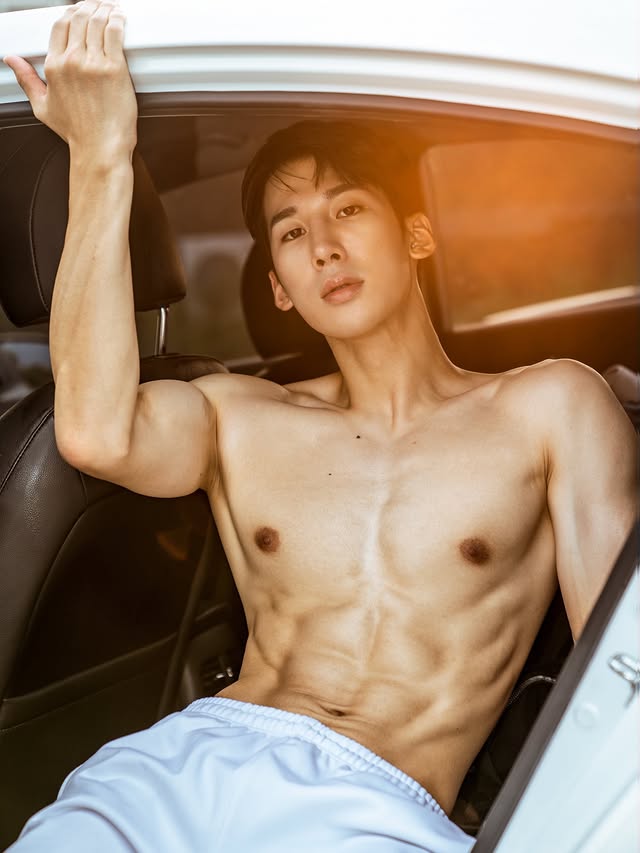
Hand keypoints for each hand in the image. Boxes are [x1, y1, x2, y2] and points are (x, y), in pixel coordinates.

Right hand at [3, 0, 136, 159]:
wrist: (100, 149)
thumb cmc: (77, 133)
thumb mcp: (42, 106)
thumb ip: (27, 79)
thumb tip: (11, 60)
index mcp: (54, 67)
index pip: (60, 26)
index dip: (71, 14)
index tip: (79, 11)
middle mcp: (72, 62)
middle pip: (79, 19)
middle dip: (89, 7)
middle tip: (97, 6)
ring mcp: (93, 64)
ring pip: (97, 22)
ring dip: (104, 9)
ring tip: (110, 7)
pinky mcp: (114, 69)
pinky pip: (114, 33)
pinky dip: (117, 21)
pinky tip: (119, 17)